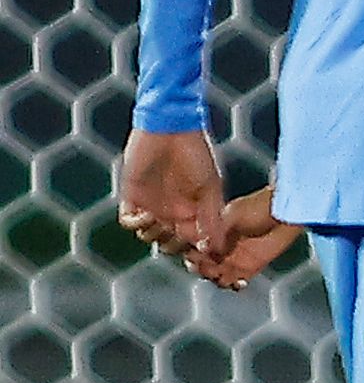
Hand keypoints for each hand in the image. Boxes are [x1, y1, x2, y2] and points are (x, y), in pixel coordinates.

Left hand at [117, 127, 230, 261]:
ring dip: (156, 236)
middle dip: (175, 247)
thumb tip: (214, 249)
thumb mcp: (210, 189)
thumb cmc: (195, 155)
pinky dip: (136, 224)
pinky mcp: (133, 197)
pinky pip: (129, 222)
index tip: (200, 252)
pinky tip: (147, 216)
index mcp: (194, 211)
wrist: (170, 130)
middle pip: (170, 244)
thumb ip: (212, 220)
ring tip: (163, 223)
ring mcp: (152, 206)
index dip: (195, 250)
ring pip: (149, 237)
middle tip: (179, 240)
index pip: (194, 242)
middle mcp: (173, 212)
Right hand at [187, 187, 301, 289]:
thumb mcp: (232, 219)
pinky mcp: (250, 267)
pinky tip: (237, 282)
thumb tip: (203, 249)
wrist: (283, 214)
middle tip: (206, 265)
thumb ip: (217, 236)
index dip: (192, 252)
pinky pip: (237, 282)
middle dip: (201, 267)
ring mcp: (234, 258)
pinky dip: (235, 285)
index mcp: (211, 231)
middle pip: (202, 263)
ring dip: (216, 277)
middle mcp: (220, 246)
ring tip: (221, 273)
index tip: (193, 254)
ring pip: (216, 275)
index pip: (193, 247)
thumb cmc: (258, 208)